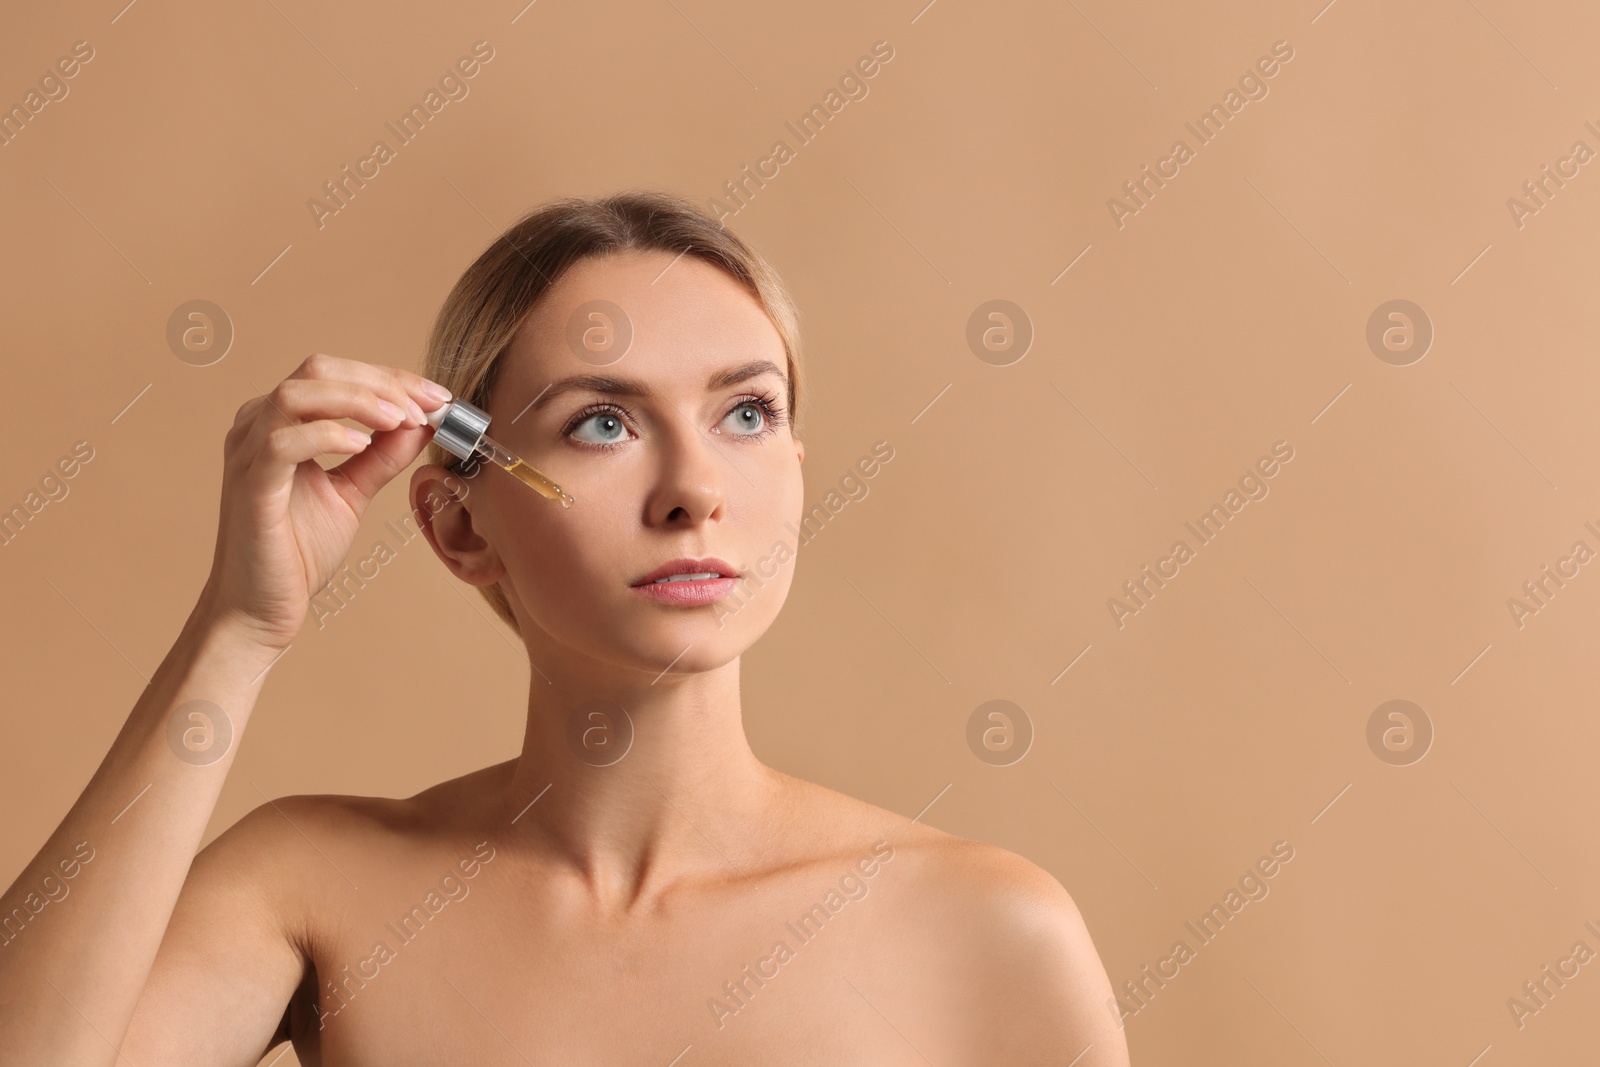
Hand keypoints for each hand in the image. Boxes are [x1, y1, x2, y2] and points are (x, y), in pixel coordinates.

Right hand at [198, 353, 451, 650]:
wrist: (261, 608)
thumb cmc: (297, 551)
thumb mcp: (353, 492)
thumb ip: (383, 456)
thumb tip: (422, 422)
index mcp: (280, 422)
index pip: (337, 375)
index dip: (392, 379)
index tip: (439, 396)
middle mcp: (256, 425)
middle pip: (319, 370)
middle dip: (382, 382)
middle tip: (428, 405)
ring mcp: (247, 452)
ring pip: (297, 393)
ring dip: (358, 399)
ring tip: (401, 419)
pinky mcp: (249, 485)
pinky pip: (282, 442)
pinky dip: (327, 434)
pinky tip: (362, 444)